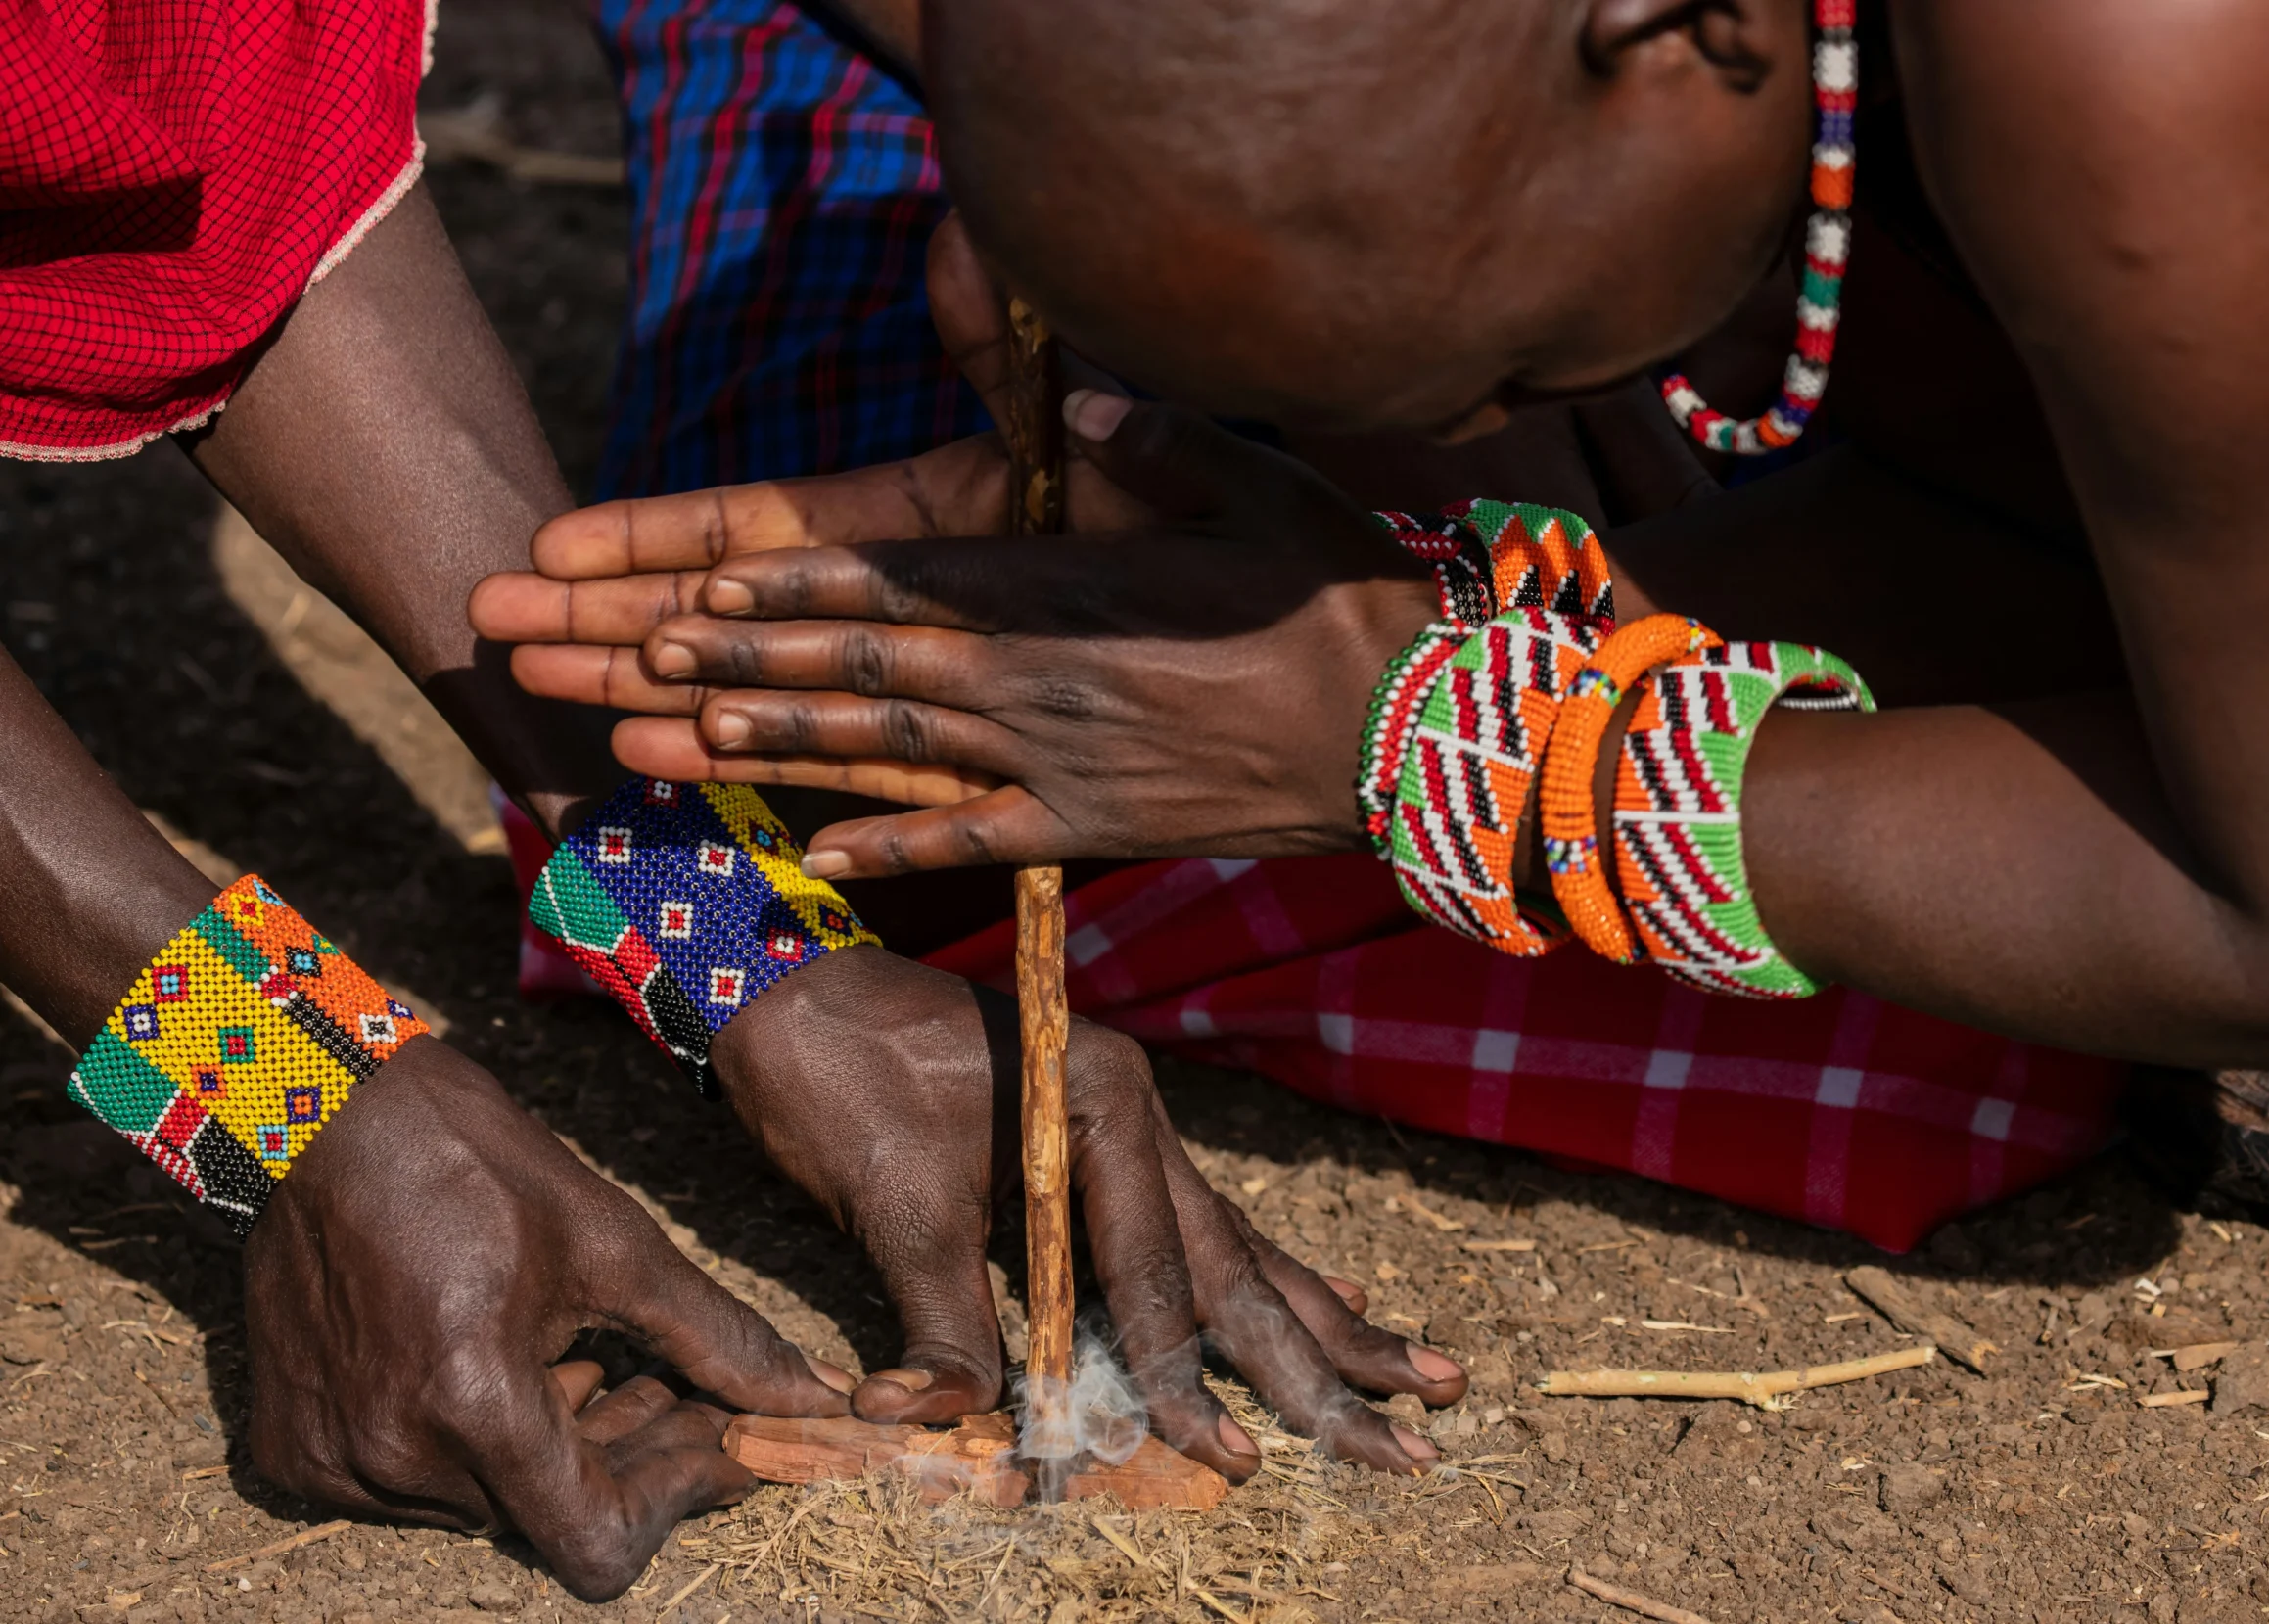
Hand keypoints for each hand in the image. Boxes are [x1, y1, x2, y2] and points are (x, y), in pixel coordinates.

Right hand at [242, 1035, 853, 1599]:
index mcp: (474, 1407)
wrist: (324, 1118)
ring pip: (488, 1506)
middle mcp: (394, 1458)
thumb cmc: (475, 1165)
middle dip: (633, 1461)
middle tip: (672, 1386)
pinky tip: (511, 1367)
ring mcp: (332, 1464)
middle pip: (550, 1520)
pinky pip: (412, 1487)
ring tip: (588, 1363)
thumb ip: (717, 1340)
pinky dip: (477, 1446)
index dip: (675, 1498)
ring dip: (558, 1451)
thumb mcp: (615, 1245)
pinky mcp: (293, 1452)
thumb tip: (810, 1401)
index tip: (716, 1438)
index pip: (599, 1546)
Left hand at [472, 392, 1439, 875]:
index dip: (787, 593)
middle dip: (737, 666)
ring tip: (670, 747)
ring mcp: (1061, 767)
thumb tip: (1084, 395)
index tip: (693, 589)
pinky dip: (893, 850)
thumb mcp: (1263, 494)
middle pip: (860, 676)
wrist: (1416, 743)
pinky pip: (975, 844)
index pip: (899, 589)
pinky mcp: (1095, 829)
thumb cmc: (1344, 605)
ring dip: (774, 752)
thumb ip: (1163, 443)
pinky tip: (816, 857)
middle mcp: (1041, 686)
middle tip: (626, 661)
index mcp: (1068, 595)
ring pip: (888, 760)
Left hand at [709, 944, 1463, 1471]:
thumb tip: (946, 1422)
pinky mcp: (1098, 1151)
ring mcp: (1127, 1130)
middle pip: (1237, 1265)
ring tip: (1425, 1374)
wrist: (783, 983)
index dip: (1190, 1376)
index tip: (1236, 1458)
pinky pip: (1194, 1230)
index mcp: (1102, 1108)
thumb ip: (941, 1317)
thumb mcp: (887, 1198)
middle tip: (1417, 1432)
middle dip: (1322, 1359)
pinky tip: (1336, 1299)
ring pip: (1236, 1250)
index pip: (1158, 1272)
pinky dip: (1260, 1277)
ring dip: (1321, 1324)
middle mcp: (1136, 1116)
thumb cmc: (834, 1075)